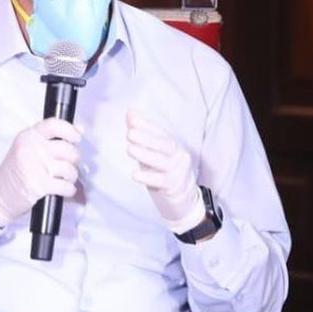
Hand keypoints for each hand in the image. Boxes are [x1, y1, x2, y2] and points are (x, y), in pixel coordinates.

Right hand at [0, 118, 81, 226]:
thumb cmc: (16, 170)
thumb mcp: (28, 146)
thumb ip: (50, 137)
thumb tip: (79, 129)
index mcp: (28, 136)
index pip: (54, 125)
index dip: (70, 130)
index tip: (77, 137)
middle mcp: (31, 148)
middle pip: (67, 149)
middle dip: (74, 159)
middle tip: (69, 164)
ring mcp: (35, 167)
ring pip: (69, 168)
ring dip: (72, 176)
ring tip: (66, 178)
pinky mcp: (39, 185)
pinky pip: (66, 186)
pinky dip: (69, 189)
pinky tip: (65, 189)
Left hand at [127, 110, 204, 233]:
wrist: (183, 199)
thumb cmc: (164, 172)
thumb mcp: (152, 153)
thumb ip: (142, 133)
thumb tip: (130, 112)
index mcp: (172, 146)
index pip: (160, 132)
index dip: (147, 125)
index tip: (132, 119)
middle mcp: (178, 156)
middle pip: (165, 145)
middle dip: (147, 138)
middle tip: (130, 133)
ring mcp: (179, 172)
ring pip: (163, 162)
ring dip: (145, 154)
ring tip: (129, 149)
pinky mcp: (175, 187)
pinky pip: (161, 181)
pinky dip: (148, 177)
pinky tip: (134, 174)